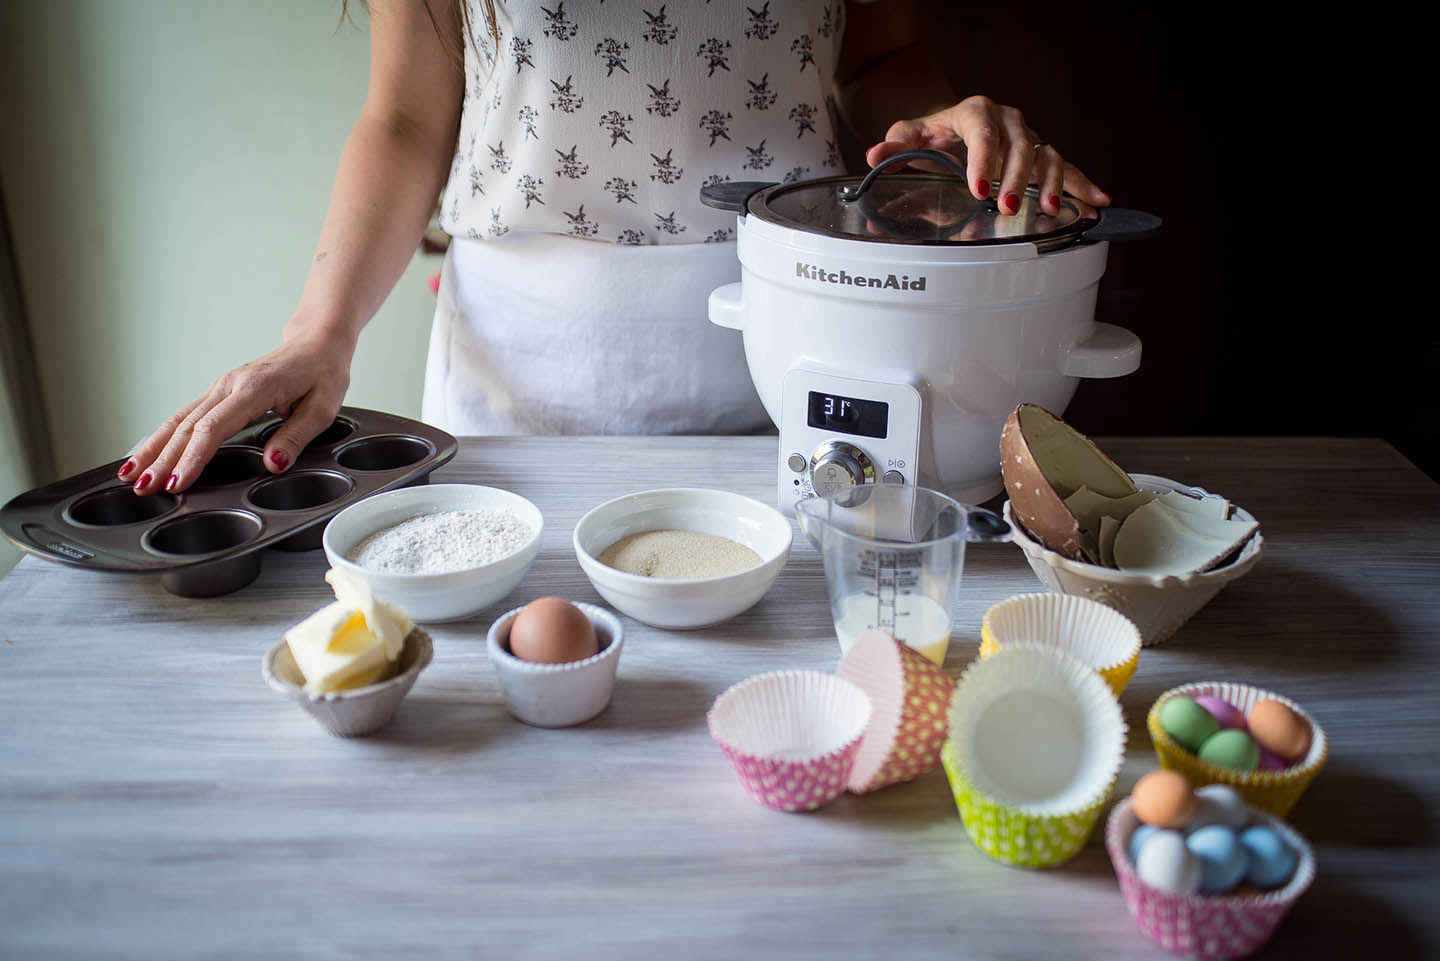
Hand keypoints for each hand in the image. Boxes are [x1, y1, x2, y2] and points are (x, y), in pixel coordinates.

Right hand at [118, 329, 353, 494]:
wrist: (316, 344)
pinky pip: (185, 415)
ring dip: (154, 448)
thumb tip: (273, 463)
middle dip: (163, 459)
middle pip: (187, 426)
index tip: (178, 482)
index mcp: (254, 389)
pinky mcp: (219, 392)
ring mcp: (220, 386)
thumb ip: (296, 437)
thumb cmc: (322, 374)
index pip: (214, 428)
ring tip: (129, 474)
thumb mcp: (322, 409)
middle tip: (144, 488)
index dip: (193, 457)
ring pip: (179, 419)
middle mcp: (229, 385)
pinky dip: (163, 435)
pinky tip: (147, 451)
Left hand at [866, 95, 1110, 215]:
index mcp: (975, 112)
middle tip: (1008, 207)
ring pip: (1046, 156)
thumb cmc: (929, 136)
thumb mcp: (908, 138)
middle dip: (1016, 178)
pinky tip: (1099, 201)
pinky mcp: (1040, 155)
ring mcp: (1028, 137)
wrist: (947, 127)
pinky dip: (1082, 184)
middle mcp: (1008, 120)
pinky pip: (1066, 167)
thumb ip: (893, 149)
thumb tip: (874, 157)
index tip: (979, 189)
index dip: (983, 160)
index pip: (982, 132)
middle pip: (1020, 146)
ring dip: (1053, 183)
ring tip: (1053, 210)